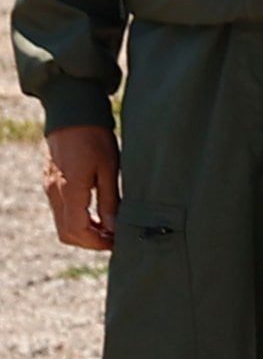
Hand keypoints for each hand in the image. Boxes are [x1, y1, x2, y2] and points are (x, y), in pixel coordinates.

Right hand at [43, 125, 114, 252]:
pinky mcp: (51, 184)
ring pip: (62, 225)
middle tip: (114, 239)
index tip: (117, 242)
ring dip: (84, 232)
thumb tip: (112, 228)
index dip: (97, 242)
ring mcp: (50, 188)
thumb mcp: (109, 169)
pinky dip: (77, 220)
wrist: (72, 116)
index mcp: (70, 190)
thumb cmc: (95, 139)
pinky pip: (60, 212)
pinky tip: (97, 215)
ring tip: (109, 228)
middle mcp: (55, 192)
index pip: (77, 230)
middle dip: (91, 241)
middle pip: (67, 233)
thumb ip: (109, 200)